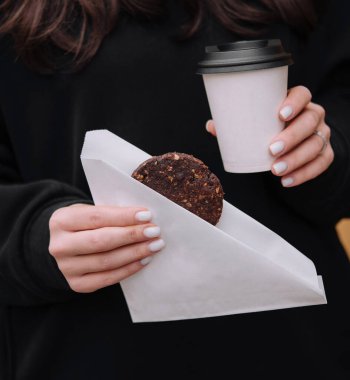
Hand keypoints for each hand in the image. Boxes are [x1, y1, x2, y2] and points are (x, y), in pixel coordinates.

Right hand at [49, 204, 164, 292]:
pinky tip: (144, 260)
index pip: (97, 217)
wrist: (65, 246)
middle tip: (154, 232)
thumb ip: (112, 214)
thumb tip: (144, 219)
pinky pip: (107, 278)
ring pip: (106, 261)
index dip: (124, 217)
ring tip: (154, 245)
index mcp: (62, 221)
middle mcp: (60, 246)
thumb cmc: (84, 224)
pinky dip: (129, 269)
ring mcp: (66, 268)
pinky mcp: (77, 284)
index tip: (147, 215)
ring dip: (135, 253)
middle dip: (132, 236)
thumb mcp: (90, 212)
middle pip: (101, 241)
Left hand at [206, 86, 333, 186]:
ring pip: (316, 144)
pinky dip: (304, 174)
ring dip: (296, 159)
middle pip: (309, 121)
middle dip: (292, 136)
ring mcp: (321, 135)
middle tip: (272, 149)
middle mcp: (313, 116)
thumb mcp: (257, 124)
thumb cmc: (272, 129)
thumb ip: (236, 124)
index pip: (302, 94)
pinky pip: (321, 163)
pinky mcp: (325, 154)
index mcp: (297, 103)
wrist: (293, 144)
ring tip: (276, 170)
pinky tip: (287, 181)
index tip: (280, 115)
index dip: (294, 102)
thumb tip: (212, 126)